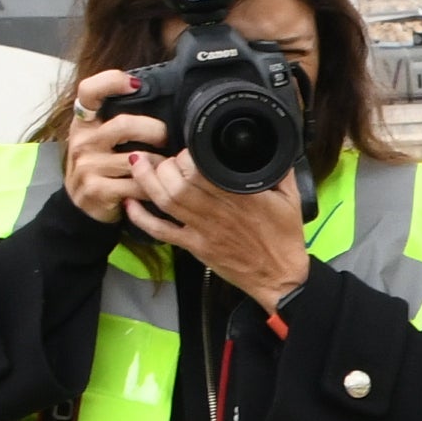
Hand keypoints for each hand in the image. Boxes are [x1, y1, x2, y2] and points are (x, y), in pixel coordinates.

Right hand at [59, 76, 166, 225]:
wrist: (82, 204)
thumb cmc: (99, 164)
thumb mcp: (99, 137)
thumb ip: (117, 118)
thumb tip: (153, 96)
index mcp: (83, 122)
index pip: (88, 92)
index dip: (110, 81)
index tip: (135, 83)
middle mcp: (82, 140)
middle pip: (124, 125)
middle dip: (154, 130)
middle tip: (166, 137)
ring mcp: (87, 166)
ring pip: (136, 157)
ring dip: (159, 162)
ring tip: (167, 164)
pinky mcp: (96, 189)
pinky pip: (136, 184)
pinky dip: (152, 185)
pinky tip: (157, 184)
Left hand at [129, 151, 312, 310]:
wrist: (280, 277)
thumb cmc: (285, 239)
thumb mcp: (291, 198)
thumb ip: (281, 169)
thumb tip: (276, 143)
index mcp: (240, 196)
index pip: (202, 169)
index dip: (187, 155)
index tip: (187, 150)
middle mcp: (217, 211)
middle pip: (177, 181)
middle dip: (162, 163)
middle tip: (159, 155)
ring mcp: (202, 230)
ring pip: (165, 201)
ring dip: (146, 181)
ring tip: (137, 164)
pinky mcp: (194, 247)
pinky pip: (161, 231)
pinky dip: (141, 218)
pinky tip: (130, 204)